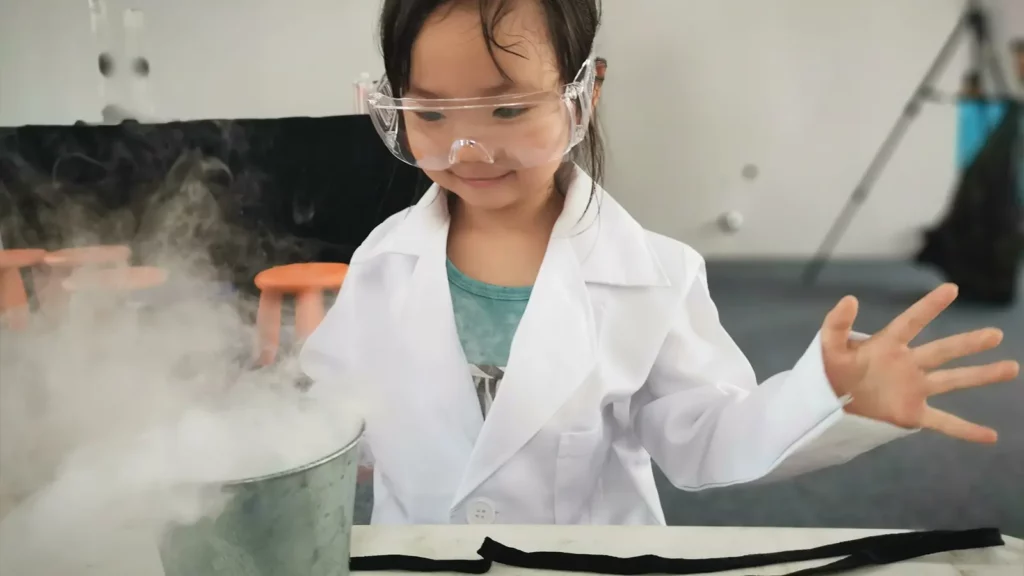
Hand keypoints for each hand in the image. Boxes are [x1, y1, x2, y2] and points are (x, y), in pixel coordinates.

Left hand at [820, 283, 1018, 442]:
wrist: (824, 405)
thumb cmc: (827, 372)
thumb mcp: (827, 347)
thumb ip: (837, 324)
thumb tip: (849, 299)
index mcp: (886, 345)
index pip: (911, 322)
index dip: (929, 306)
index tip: (951, 289)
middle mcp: (906, 364)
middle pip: (942, 351)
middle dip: (969, 343)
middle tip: (996, 333)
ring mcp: (912, 389)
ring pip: (952, 380)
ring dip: (981, 375)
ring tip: (1011, 367)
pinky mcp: (911, 414)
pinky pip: (944, 422)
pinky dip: (967, 430)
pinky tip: (991, 436)